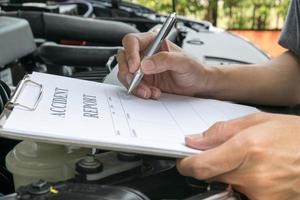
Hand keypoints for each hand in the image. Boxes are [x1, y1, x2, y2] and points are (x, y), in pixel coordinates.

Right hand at [117, 32, 211, 98]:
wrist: (199, 85)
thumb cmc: (195, 69)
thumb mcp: (183, 61)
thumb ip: (165, 60)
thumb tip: (145, 64)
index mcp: (153, 42)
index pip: (132, 41)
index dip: (130, 53)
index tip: (135, 67)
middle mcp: (146, 54)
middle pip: (124, 58)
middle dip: (127, 72)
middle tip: (136, 82)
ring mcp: (143, 69)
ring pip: (126, 74)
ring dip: (135, 85)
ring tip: (149, 91)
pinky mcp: (144, 82)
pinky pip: (134, 86)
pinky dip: (139, 92)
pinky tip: (152, 93)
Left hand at [177, 112, 299, 199]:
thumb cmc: (294, 135)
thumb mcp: (257, 121)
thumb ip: (221, 131)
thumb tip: (194, 140)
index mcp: (248, 149)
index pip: (202, 166)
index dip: (186, 165)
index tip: (184, 161)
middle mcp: (254, 176)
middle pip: (211, 176)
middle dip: (210, 165)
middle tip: (224, 153)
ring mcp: (262, 194)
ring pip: (226, 185)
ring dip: (229, 173)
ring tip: (249, 160)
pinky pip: (242, 193)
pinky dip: (242, 182)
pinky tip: (258, 171)